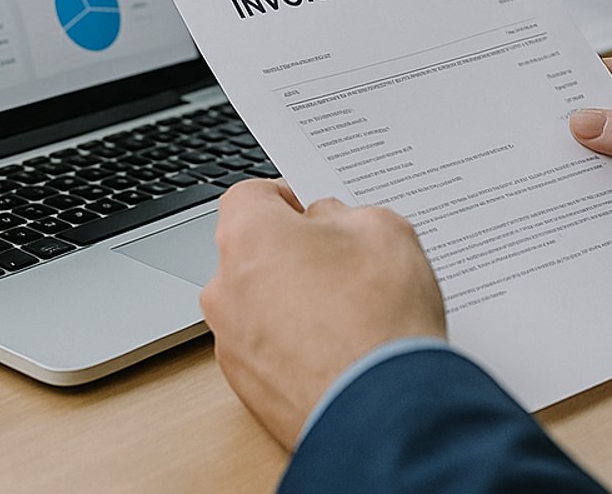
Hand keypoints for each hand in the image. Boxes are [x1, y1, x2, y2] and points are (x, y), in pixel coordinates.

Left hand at [200, 179, 445, 449]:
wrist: (385, 413)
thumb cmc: (380, 319)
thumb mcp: (384, 230)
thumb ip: (345, 214)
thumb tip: (329, 223)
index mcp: (249, 237)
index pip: (248, 197)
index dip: (285, 198)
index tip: (312, 210)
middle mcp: (226, 290)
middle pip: (251, 255)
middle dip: (291, 254)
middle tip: (340, 264)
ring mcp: (232, 345)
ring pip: (258, 306)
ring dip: (291, 304)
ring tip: (347, 316)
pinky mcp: (248, 392)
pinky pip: (268, 353)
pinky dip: (294, 349)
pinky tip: (339, 353)